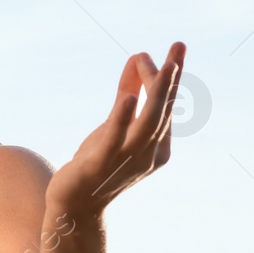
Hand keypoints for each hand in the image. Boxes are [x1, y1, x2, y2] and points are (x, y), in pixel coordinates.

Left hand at [47, 41, 185, 215]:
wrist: (74, 204)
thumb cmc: (96, 162)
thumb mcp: (113, 125)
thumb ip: (127, 94)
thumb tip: (137, 60)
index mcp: (156, 144)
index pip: (165, 105)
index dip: (166, 78)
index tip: (166, 51)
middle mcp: (149, 153)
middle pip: (162, 110)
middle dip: (170, 79)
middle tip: (178, 48)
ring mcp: (128, 160)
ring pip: (148, 123)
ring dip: (156, 93)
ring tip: (164, 66)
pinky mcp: (101, 165)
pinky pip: (115, 140)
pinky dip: (121, 119)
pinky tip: (126, 99)